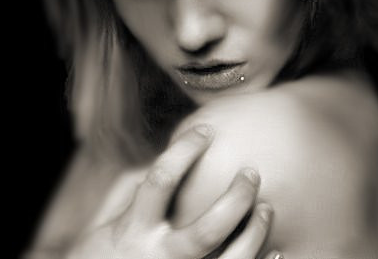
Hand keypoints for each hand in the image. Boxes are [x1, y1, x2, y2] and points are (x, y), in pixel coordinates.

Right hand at [64, 124, 281, 258]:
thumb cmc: (99, 257)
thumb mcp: (106, 224)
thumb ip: (131, 194)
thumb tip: (163, 162)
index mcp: (133, 230)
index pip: (161, 181)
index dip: (184, 151)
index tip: (205, 131)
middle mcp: (158, 257)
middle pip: (207, 231)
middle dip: (236, 199)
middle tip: (252, 173)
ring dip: (254, 233)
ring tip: (267, 208)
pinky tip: (278, 250)